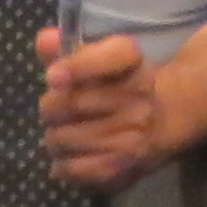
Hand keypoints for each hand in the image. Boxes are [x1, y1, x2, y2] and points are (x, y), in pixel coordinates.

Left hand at [35, 29, 174, 193]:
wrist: (162, 121)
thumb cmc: (116, 86)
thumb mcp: (96, 61)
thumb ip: (66, 50)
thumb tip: (44, 39)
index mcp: (133, 63)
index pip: (116, 55)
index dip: (82, 64)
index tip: (52, 76)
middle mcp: (140, 95)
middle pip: (73, 102)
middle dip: (51, 107)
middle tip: (55, 110)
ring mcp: (134, 132)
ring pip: (65, 137)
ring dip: (54, 137)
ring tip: (63, 134)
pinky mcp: (124, 163)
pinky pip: (74, 167)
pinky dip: (62, 164)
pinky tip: (68, 157)